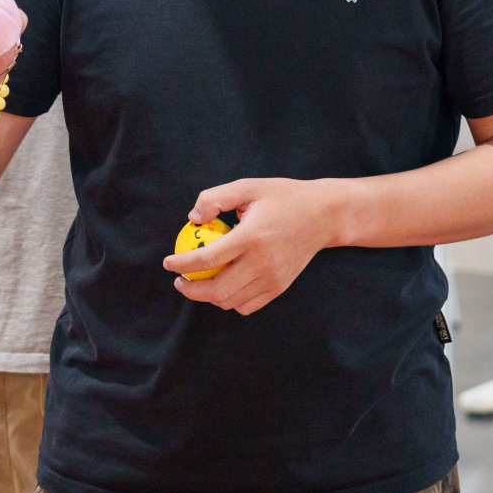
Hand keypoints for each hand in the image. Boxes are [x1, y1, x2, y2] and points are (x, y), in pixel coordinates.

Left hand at [164, 179, 346, 314]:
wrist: (324, 216)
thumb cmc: (283, 198)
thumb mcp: (249, 187)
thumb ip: (216, 197)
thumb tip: (192, 218)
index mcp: (252, 236)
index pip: (209, 258)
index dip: (183, 263)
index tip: (168, 263)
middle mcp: (263, 262)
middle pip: (217, 290)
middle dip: (191, 289)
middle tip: (179, 280)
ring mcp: (273, 279)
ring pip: (230, 302)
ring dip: (208, 296)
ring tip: (198, 282)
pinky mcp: (279, 287)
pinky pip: (247, 306)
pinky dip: (229, 301)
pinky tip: (223, 285)